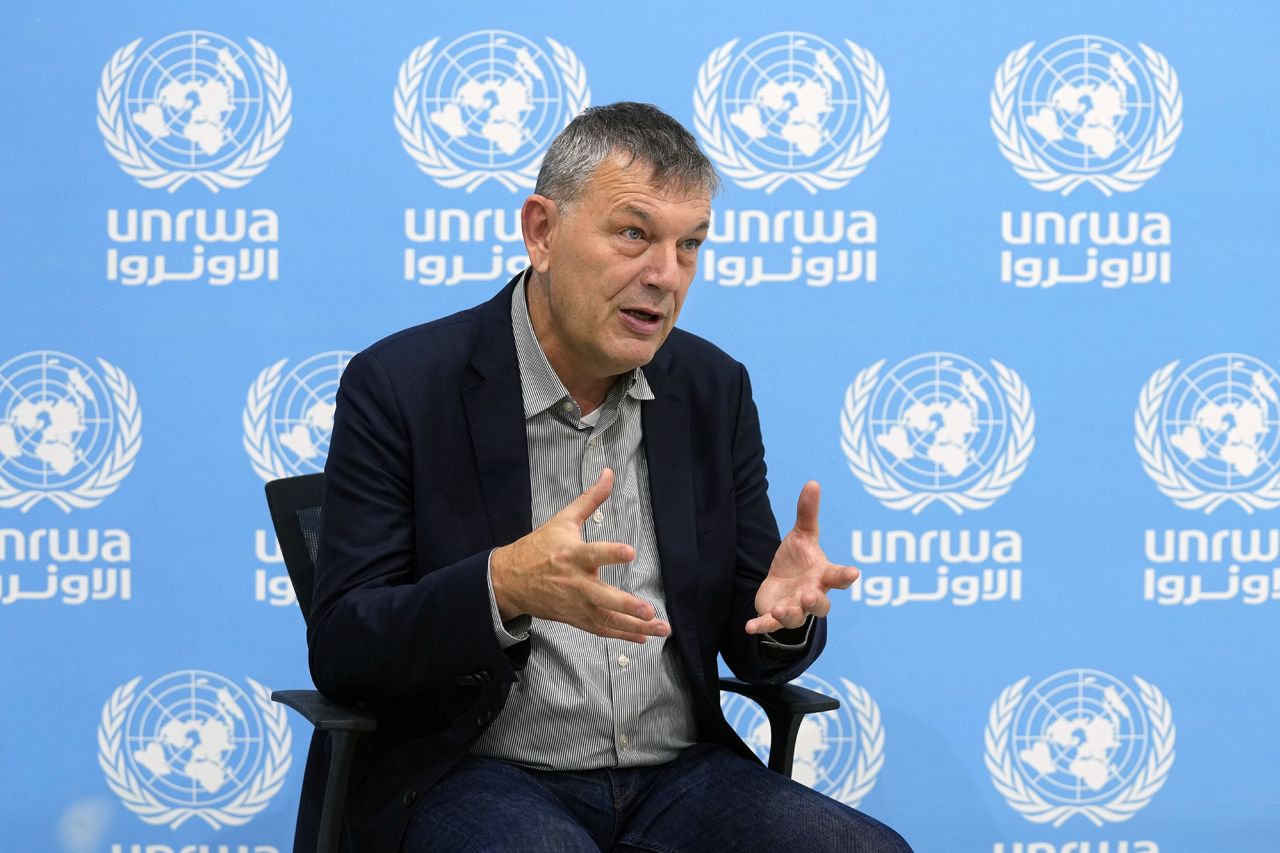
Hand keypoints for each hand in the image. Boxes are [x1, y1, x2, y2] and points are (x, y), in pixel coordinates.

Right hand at [490, 468, 670, 642]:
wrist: (509, 580)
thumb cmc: (539, 548)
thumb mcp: (563, 519)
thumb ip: (591, 499)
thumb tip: (609, 473)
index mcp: (570, 554)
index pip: (592, 553)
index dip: (610, 553)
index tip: (629, 552)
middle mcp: (573, 582)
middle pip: (600, 597)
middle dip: (625, 605)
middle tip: (648, 610)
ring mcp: (574, 604)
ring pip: (606, 619)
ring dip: (634, 626)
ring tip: (660, 627)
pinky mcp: (575, 618)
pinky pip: (601, 629)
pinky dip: (622, 635)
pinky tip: (644, 637)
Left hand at [746, 481, 858, 634]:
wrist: (781, 583)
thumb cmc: (799, 559)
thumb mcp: (802, 535)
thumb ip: (807, 513)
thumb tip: (813, 482)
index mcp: (822, 575)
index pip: (838, 577)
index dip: (846, 575)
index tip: (854, 572)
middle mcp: (812, 595)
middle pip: (821, 605)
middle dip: (816, 602)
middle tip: (810, 595)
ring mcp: (795, 608)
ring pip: (796, 617)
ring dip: (789, 614)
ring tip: (779, 610)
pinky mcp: (776, 616)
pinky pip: (770, 625)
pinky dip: (761, 627)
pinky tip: (749, 627)